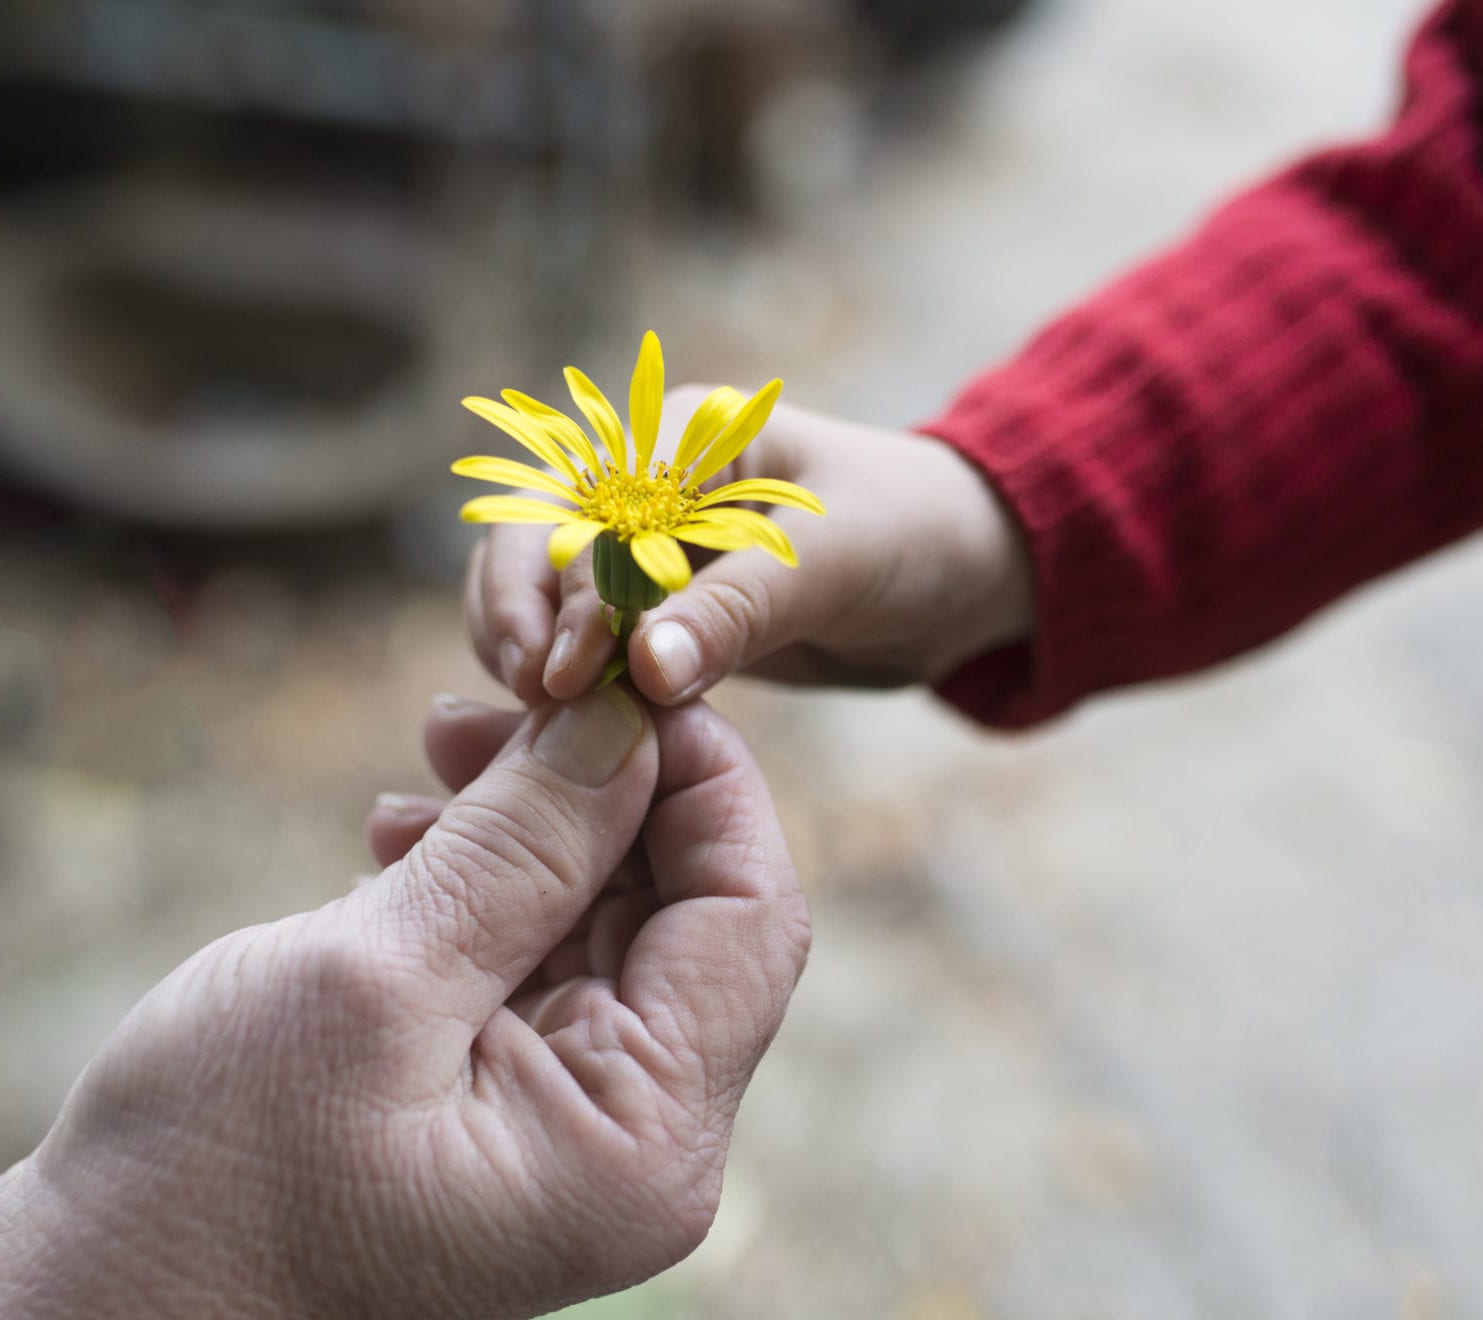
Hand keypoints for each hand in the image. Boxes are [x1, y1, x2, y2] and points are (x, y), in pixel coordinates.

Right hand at [0, 687, 809, 1319]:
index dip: (702, 774)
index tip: (616, 669)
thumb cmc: (213, 1174)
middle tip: (483, 702)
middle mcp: (635, 1143)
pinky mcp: (497, 1106)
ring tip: (428, 756)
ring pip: (603, 922)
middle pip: (683, 910)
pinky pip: (532, 961)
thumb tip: (629, 717)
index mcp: (643, 1142)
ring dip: (532, 823)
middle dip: (601, 786)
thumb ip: (521, 845)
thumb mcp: (376, 978)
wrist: (94, 1310)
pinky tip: (401, 839)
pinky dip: (483, 882)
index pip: (751, 915)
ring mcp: (566, 1129)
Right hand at [467, 392, 1033, 703]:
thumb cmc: (913, 536)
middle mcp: (647, 481)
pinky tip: (562, 722)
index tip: (572, 674)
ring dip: (525, 642)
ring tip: (535, 710)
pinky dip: (563, 674)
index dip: (575, 590)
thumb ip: (740, 612)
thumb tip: (645, 669)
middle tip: (531, 689)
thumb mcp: (837, 565)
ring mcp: (643, 546)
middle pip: (533, 532)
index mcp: (687, 436)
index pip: (593, 506)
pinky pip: (582, 637)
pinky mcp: (654, 609)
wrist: (964, 572)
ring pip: (539, 586)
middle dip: (518, 607)